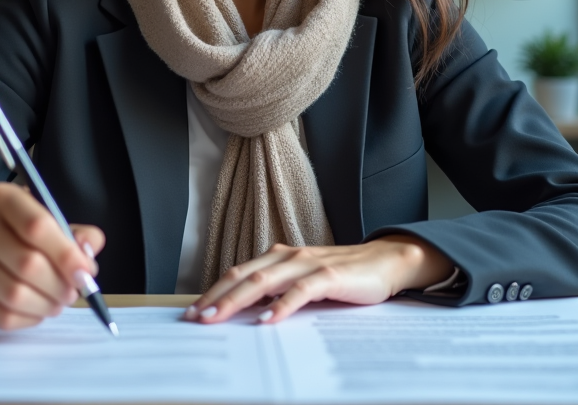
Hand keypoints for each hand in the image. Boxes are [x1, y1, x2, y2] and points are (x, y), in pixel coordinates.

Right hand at [0, 182, 105, 330]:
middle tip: (74, 292)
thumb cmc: (15, 237)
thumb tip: (89, 249)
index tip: (85, 273)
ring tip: (57, 302)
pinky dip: (29, 318)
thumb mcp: (47, 223)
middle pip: (28, 264)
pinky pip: (3, 315)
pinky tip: (36, 309)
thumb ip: (75, 234)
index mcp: (1, 197)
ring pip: (16, 294)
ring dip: (47, 305)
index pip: (37, 226)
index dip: (66, 254)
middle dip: (60, 285)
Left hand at [184, 236, 451, 324]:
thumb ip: (278, 291)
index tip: (192, 311)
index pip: (238, 273)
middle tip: (195, 318)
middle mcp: (288, 256)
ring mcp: (308, 264)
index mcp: (279, 257)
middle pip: (243, 276)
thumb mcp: (304, 282)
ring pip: (264, 281)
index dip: (213, 291)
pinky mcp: (329, 276)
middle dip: (216, 297)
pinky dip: (281, 306)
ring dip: (237, 300)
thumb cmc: (343, 275)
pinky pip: (300, 291)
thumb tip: (247, 313)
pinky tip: (268, 320)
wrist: (385, 262)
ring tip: (218, 318)